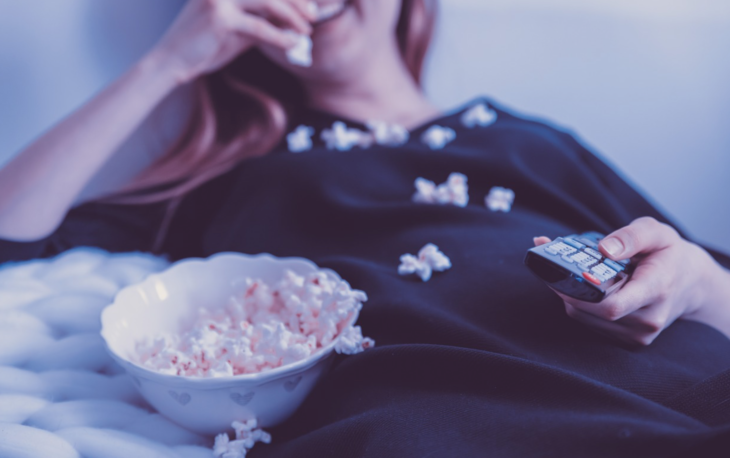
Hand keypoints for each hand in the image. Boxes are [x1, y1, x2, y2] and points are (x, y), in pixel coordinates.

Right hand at [146, 0, 315, 83]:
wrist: (173, 62)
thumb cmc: (205, 46)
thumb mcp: (238, 30)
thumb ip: (261, 21)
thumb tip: (292, 21)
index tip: (309, 5)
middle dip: (295, 1)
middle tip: (313, 16)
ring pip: (267, 2)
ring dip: (291, 17)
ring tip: (307, 30)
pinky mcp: (219, 18)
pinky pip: (259, 27)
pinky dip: (279, 36)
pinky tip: (292, 44)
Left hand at [534, 217, 729, 345]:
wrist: (691, 283)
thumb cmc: (669, 254)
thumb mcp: (656, 233)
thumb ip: (631, 236)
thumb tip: (604, 248)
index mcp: (656, 290)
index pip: (613, 306)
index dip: (581, 294)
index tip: (564, 275)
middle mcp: (649, 319)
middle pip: (592, 312)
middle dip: (567, 289)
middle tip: (554, 265)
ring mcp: (639, 334)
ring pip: (585, 318)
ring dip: (570, 296)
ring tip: (569, 273)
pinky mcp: (629, 340)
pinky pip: (591, 324)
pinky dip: (580, 305)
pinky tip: (583, 288)